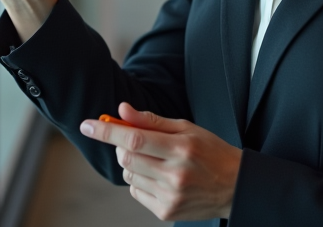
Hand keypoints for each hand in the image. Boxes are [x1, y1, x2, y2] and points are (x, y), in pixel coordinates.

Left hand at [80, 103, 241, 221]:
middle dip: (121, 145)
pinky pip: (136, 192)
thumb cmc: (210, 151)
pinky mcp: (166, 212)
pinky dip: (139, 181)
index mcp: (180, 148)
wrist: (235, 187)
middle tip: (134, 140)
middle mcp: (174, 175)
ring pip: (129, 175)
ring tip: (154, 160)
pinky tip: (159, 177)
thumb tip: (122, 110)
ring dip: (132, 164)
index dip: (106, 131)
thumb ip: (151, 121)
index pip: (134, 138)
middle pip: (126, 157)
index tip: (87, 124)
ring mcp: (170, 196)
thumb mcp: (187, 128)